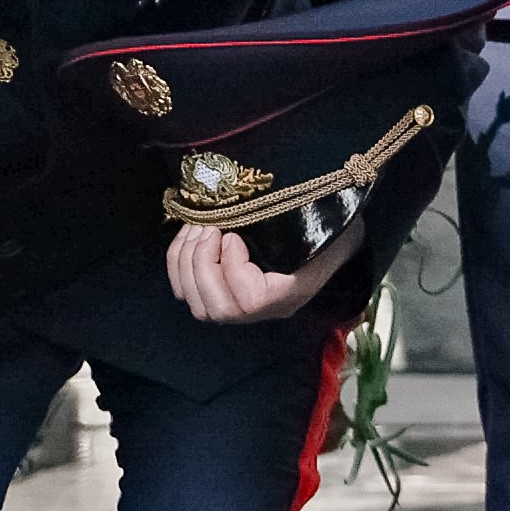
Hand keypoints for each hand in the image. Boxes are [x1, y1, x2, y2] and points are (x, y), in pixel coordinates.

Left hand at [164, 209, 371, 327]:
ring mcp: (244, 309)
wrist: (330, 237)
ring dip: (186, 264)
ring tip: (196, 229)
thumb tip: (269, 199)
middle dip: (202, 264)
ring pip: (200, 307)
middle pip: (218, 310)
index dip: (233, 267)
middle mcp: (266, 310)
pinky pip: (190, 295)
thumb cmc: (324, 225)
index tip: (233, 235)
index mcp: (291, 293)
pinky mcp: (224, 296)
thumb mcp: (319, 222)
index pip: (251, 300)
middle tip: (206, 228)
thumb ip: (301, 220)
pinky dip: (179, 266)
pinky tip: (189, 236)